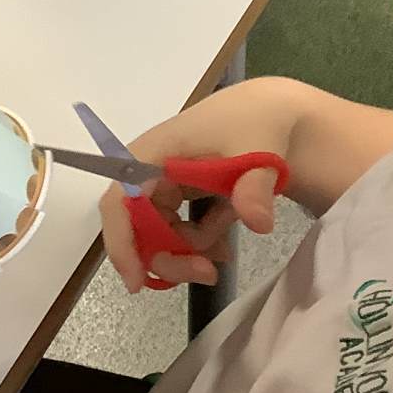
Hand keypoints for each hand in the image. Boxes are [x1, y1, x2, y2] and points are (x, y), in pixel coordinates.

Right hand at [98, 85, 287, 293]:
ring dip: (185, 254)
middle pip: (137, 226)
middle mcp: (150, 170)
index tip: (136, 280)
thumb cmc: (256, 122)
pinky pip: (175, 230)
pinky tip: (222, 243)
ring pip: (157, 234)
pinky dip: (196, 245)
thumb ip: (255, 187)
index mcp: (154, 153)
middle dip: (166, 257)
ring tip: (223, 255)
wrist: (272, 112)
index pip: (121, 199)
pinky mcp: (180, 194)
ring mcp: (164, 184)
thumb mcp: (260, 151)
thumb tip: (258, 223)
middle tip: (206, 274)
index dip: (121, 241)